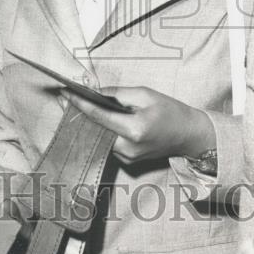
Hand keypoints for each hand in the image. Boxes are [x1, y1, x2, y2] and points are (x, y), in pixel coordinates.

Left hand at [67, 87, 215, 164]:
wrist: (188, 134)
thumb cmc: (170, 111)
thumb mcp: (145, 94)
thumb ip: (118, 93)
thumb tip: (95, 92)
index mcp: (134, 129)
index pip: (99, 116)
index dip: (80, 103)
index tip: (65, 93)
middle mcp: (127, 148)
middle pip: (95, 130)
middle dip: (81, 114)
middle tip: (68, 98)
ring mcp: (127, 158)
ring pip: (100, 138)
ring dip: (90, 123)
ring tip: (80, 106)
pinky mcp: (127, 161)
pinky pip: (108, 144)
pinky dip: (102, 131)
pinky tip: (99, 119)